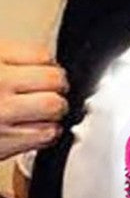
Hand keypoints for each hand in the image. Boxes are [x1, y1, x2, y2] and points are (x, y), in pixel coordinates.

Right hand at [0, 39, 69, 162]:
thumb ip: (6, 60)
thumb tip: (42, 62)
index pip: (41, 55)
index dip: (48, 65)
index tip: (46, 71)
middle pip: (54, 80)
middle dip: (57, 87)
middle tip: (51, 92)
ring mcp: (2, 113)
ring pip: (54, 107)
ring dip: (54, 111)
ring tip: (43, 112)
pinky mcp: (4, 142)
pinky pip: (45, 134)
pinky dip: (47, 132)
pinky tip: (34, 129)